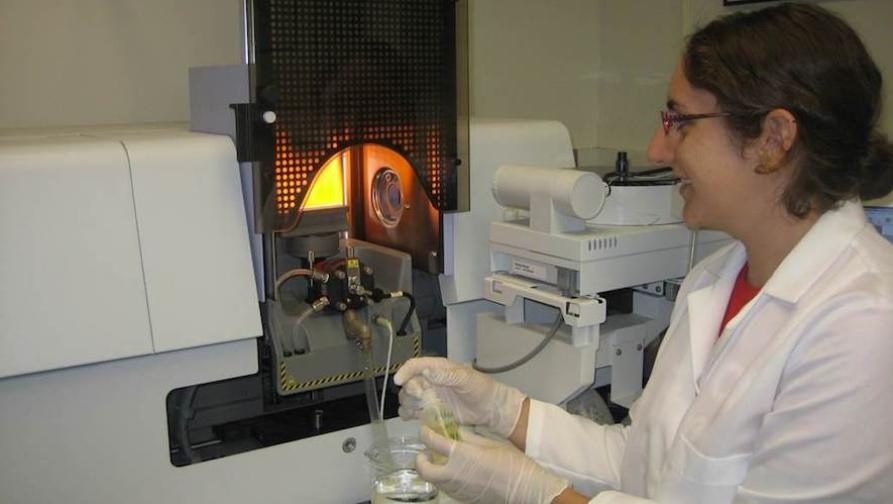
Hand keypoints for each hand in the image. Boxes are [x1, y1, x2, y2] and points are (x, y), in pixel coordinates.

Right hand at [394, 357, 525, 436]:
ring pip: (408, 398)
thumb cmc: (481, 388)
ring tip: (416, 409)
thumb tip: (427, 372)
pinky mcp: (431, 412)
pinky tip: (413, 417)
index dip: (404, 371)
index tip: (398, 380)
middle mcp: (431, 381)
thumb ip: (447, 375)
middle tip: (420, 398)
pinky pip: (413, 412)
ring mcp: (430, 397)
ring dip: (407, 403)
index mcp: (438, 368)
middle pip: (408, 383)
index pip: (415, 366)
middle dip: (409, 391)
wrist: (490, 408)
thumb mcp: (466, 378)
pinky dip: (409, 414)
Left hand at [416, 426, 568, 503]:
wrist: (523, 489)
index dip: (425, 433)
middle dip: (420, 459)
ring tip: (439, 461)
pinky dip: (442, 479)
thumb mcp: (489, 442)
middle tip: (425, 452)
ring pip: (433, 480)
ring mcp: (456, 488)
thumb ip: (469, 437)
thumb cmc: (510, 462)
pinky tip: (453, 473)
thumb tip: (457, 431)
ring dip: (431, 469)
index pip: (432, 441)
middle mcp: (452, 473)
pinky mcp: (462, 497)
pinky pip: (445, 487)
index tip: (425, 430)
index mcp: (459, 454)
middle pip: (424, 468)